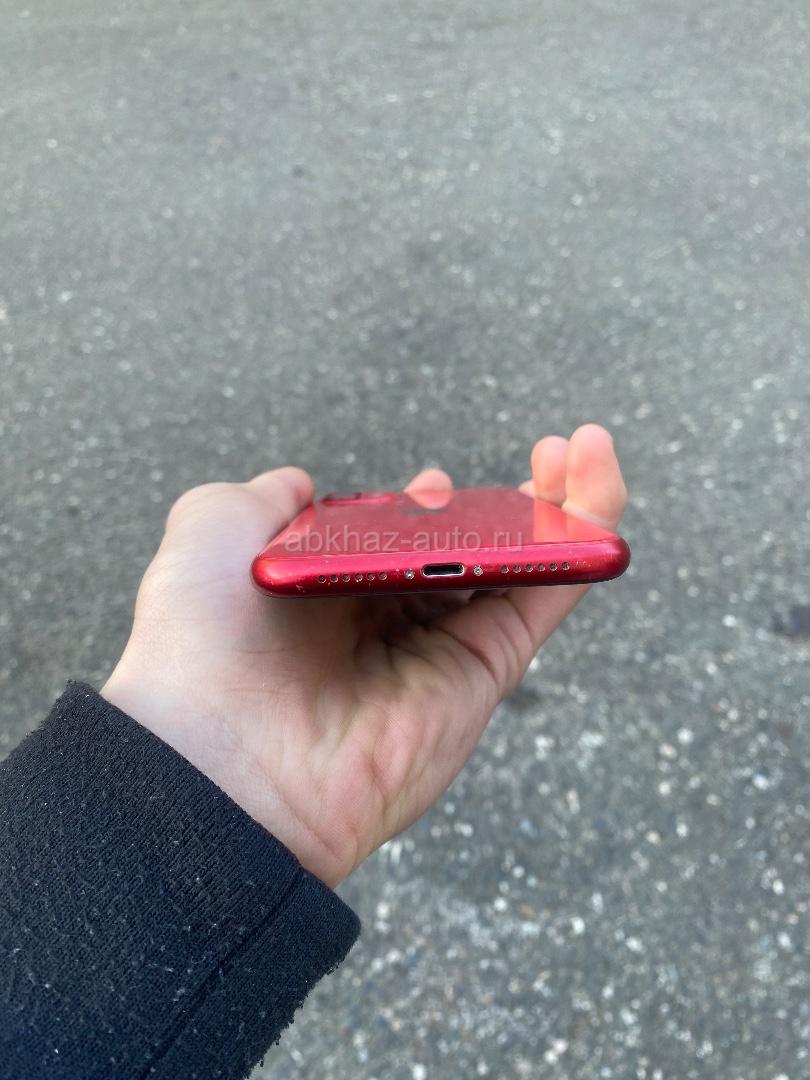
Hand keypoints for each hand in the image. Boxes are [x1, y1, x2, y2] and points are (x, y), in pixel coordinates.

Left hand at [102, 425, 626, 886]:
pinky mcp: (480, 678)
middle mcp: (390, 627)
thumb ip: (260, 497)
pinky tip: (598, 496)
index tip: (434, 482)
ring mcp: (440, 654)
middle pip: (476, 555)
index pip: (405, 546)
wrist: (219, 755)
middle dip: (518, 503)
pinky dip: (579, 547)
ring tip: (592, 450)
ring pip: (522, 572)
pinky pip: (541, 605)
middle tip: (552, 454)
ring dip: (568, 509)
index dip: (432, 509)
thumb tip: (301, 483)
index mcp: (334, 595)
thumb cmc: (202, 640)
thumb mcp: (212, 531)